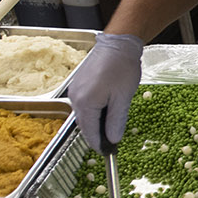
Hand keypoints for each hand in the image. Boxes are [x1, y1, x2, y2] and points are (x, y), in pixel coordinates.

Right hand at [68, 32, 142, 148]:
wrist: (118, 43)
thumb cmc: (122, 68)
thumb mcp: (122, 98)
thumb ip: (116, 120)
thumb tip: (113, 139)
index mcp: (85, 103)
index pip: (90, 132)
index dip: (99, 145)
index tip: (109, 154)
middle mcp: (75, 98)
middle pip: (84, 125)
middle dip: (97, 135)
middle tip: (112, 143)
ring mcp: (75, 90)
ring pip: (84, 115)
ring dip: (95, 123)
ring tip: (111, 127)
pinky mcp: (78, 84)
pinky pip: (84, 104)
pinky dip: (93, 111)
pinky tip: (106, 111)